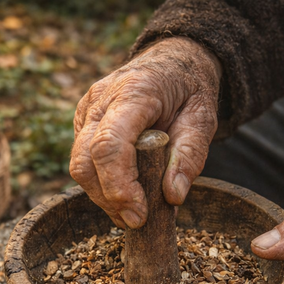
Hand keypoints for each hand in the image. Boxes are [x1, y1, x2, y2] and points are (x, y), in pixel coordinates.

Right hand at [70, 37, 220, 228]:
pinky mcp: (82, 123)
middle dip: (108, 199)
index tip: (138, 216)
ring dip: (102, 196)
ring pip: (79, 166)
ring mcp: (87, 111)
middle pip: (85, 161)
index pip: (109, 145)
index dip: (118, 186)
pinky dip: (100, 183)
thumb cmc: (189, 89)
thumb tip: (172, 197)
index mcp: (133, 93)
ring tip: (132, 212)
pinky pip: (82, 161)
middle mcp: (100, 100)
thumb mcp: (204, 119)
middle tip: (136, 222)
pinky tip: (123, 191)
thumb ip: (190, 156)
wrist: (173, 61)